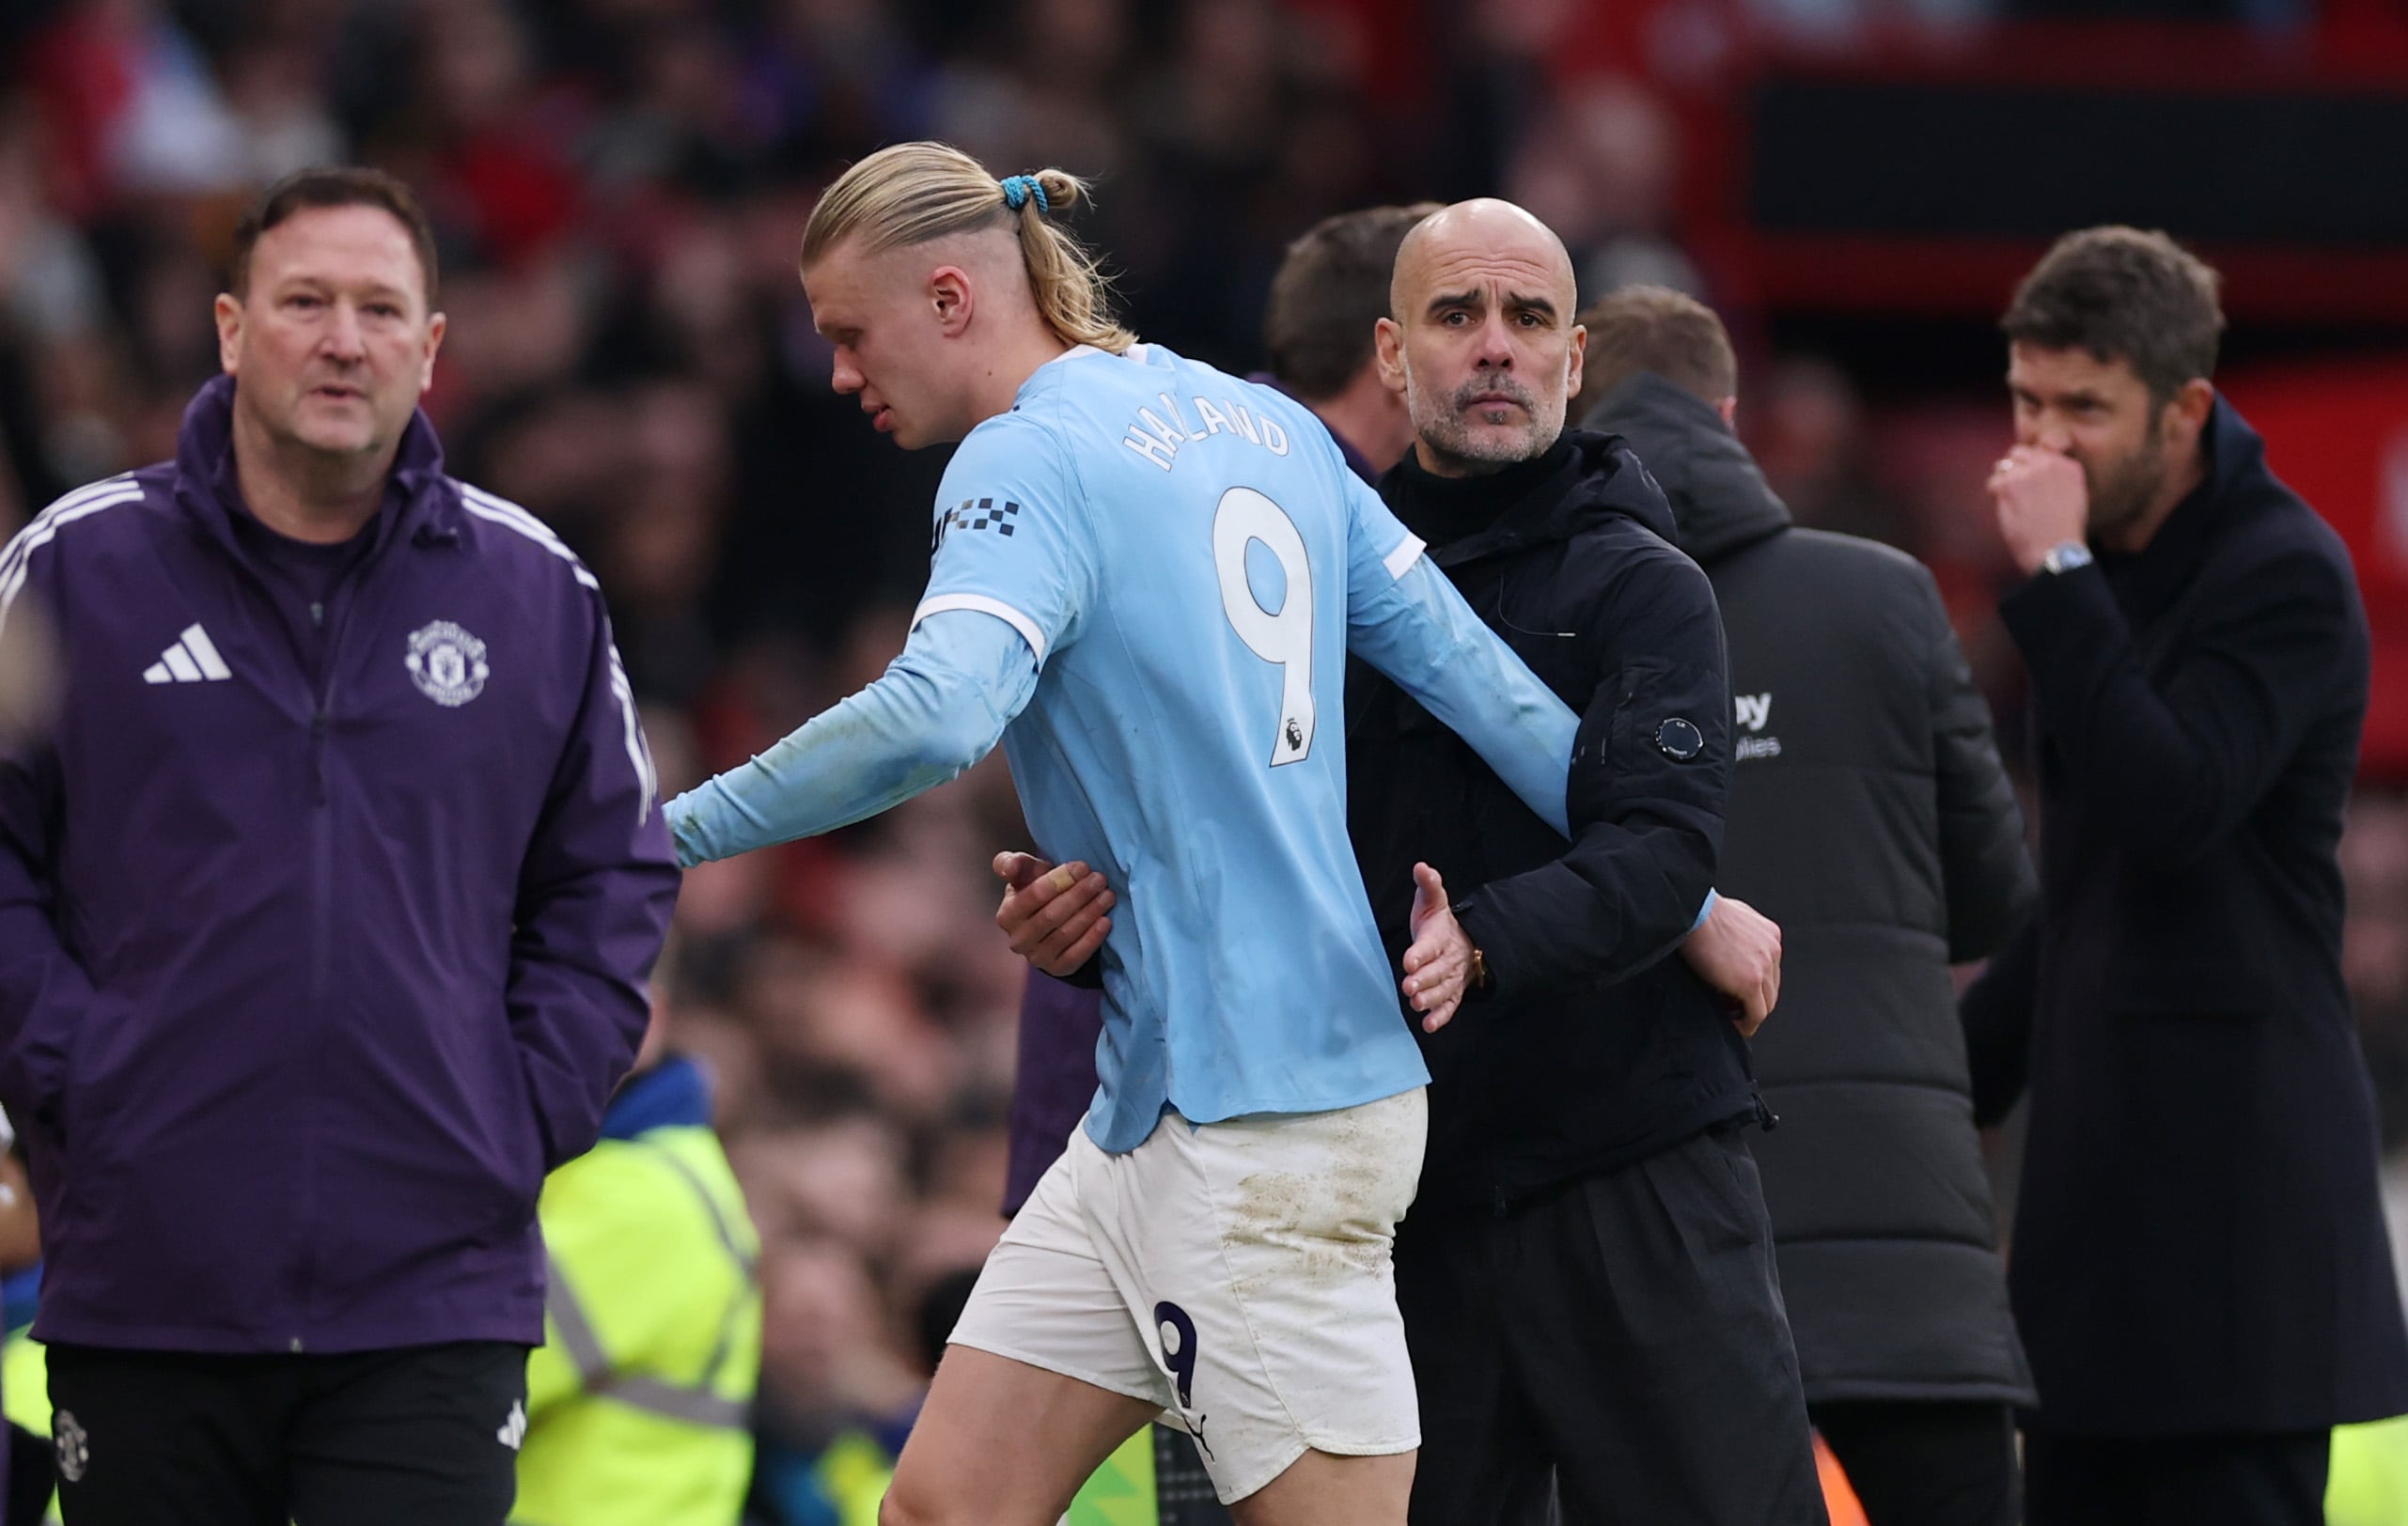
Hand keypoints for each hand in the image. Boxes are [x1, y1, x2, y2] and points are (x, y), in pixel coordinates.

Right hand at [992, 852, 1113, 976]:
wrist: (1049, 923)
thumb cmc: (1038, 891)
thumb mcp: (1026, 874)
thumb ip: (1015, 864)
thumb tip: (1009, 867)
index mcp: (1007, 914)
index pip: (1033, 895)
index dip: (1060, 880)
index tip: (1083, 867)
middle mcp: (1018, 940)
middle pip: (1051, 915)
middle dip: (1079, 895)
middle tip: (1100, 880)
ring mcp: (1036, 958)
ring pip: (1065, 934)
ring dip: (1089, 913)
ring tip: (1107, 896)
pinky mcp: (1057, 969)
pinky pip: (1076, 955)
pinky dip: (1092, 938)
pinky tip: (1106, 921)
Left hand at [1401, 862, 1472, 1033]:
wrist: (1467, 941)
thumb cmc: (1440, 923)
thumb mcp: (1433, 901)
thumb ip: (1428, 886)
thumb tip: (1421, 867)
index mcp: (1440, 936)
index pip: (1430, 945)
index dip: (1420, 954)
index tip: (1409, 961)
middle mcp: (1448, 960)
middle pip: (1436, 972)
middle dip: (1423, 980)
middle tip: (1409, 987)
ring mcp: (1452, 978)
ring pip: (1443, 991)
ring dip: (1430, 999)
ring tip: (1416, 1004)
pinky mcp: (1453, 993)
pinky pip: (1450, 1006)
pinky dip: (1441, 1017)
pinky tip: (1429, 1025)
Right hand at [1680, 895, 1780, 1036]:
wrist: (1690, 911)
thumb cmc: (1698, 910)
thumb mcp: (1730, 914)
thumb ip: (1738, 931)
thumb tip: (1729, 946)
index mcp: (1769, 934)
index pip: (1769, 969)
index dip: (1755, 985)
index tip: (1737, 993)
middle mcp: (1772, 949)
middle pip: (1771, 988)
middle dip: (1754, 1001)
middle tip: (1733, 1009)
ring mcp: (1764, 967)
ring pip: (1766, 1003)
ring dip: (1750, 1014)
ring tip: (1730, 1018)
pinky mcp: (1751, 982)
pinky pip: (1757, 1014)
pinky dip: (1747, 1024)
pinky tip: (1733, 1025)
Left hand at [1987, 444, 2088, 575]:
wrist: (2056, 549)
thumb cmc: (2065, 531)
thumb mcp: (2075, 496)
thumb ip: (2060, 477)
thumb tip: (2038, 469)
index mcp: (2068, 466)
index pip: (2040, 450)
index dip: (2030, 464)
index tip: (2028, 478)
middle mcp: (2048, 463)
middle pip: (2019, 452)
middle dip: (2014, 468)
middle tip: (2014, 488)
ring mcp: (2027, 472)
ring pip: (2003, 465)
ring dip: (2003, 481)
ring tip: (2011, 501)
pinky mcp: (2008, 485)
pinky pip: (1993, 482)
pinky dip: (1994, 495)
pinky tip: (2006, 509)